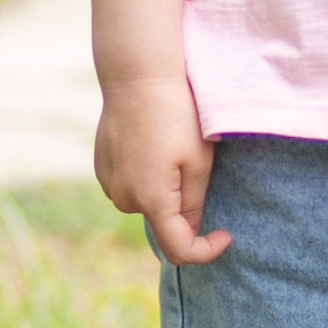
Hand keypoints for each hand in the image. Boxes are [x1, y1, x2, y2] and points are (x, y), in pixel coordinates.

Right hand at [95, 76, 230, 264]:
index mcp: (152, 200)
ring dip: (163, 192)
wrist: (138, 77)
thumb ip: (194, 203)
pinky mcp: (101, 167)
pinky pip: (129, 186)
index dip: (207, 250)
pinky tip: (151, 146)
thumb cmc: (177, 115)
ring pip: (145, 204)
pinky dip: (144, 177)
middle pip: (163, 224)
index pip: (179, 250)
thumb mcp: (198, 161)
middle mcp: (124, 198)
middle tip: (196, 166)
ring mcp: (108, 183)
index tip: (225, 234)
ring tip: (171, 150)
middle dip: (183, 209)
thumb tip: (190, 231)